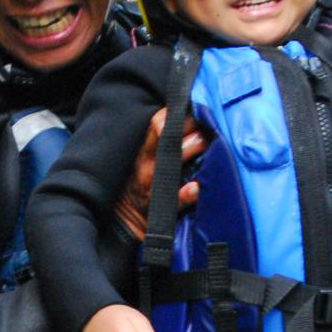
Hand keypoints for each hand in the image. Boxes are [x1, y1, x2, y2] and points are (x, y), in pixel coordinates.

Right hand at [113, 106, 208, 240]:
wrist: (123, 224)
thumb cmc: (137, 187)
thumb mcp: (142, 162)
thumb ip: (161, 145)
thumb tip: (189, 125)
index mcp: (143, 153)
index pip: (156, 125)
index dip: (174, 114)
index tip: (191, 107)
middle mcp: (148, 166)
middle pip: (166, 139)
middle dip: (188, 129)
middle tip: (208, 125)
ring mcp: (153, 187)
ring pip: (170, 164)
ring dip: (189, 150)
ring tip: (207, 143)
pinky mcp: (162, 209)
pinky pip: (174, 200)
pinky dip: (186, 194)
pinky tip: (196, 187)